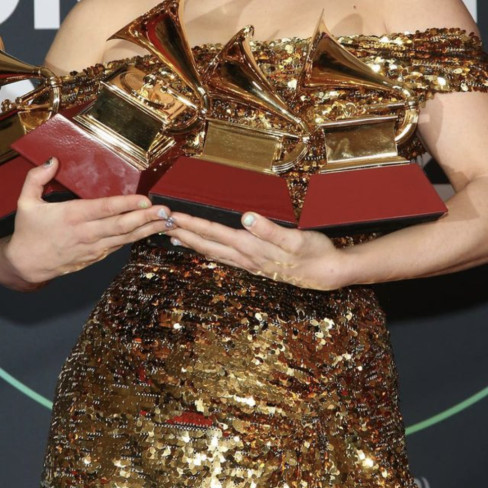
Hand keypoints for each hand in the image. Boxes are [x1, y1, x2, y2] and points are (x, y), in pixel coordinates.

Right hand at [0, 157, 169, 285]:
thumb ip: (37, 178)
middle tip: (166, 211)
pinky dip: (136, 239)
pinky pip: (119, 246)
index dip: (127, 205)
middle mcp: (85, 233)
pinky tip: (151, 231)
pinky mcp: (95, 257)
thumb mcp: (25, 202)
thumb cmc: (27, 231)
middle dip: (146, 218)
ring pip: (125, 238)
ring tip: (168, 221)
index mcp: (71, 216)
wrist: (24, 265)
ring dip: (147, 229)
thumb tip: (53, 160)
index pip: (104, 209)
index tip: (146, 199)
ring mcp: (92, 248)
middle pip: (121, 226)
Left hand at [165, 209, 347, 290]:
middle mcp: (246, 257)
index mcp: (251, 247)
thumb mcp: (296, 238)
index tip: (172, 215)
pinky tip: (204, 248)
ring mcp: (249, 263)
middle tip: (160, 223)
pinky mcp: (256, 264)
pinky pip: (224, 257)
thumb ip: (270, 229)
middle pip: (206, 244)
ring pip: (212, 252)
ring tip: (173, 236)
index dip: (191, 223)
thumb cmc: (314, 253)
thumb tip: (247, 218)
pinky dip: (208, 250)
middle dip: (182, 233)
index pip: (214, 233)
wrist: (328, 273)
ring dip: (191, 243)